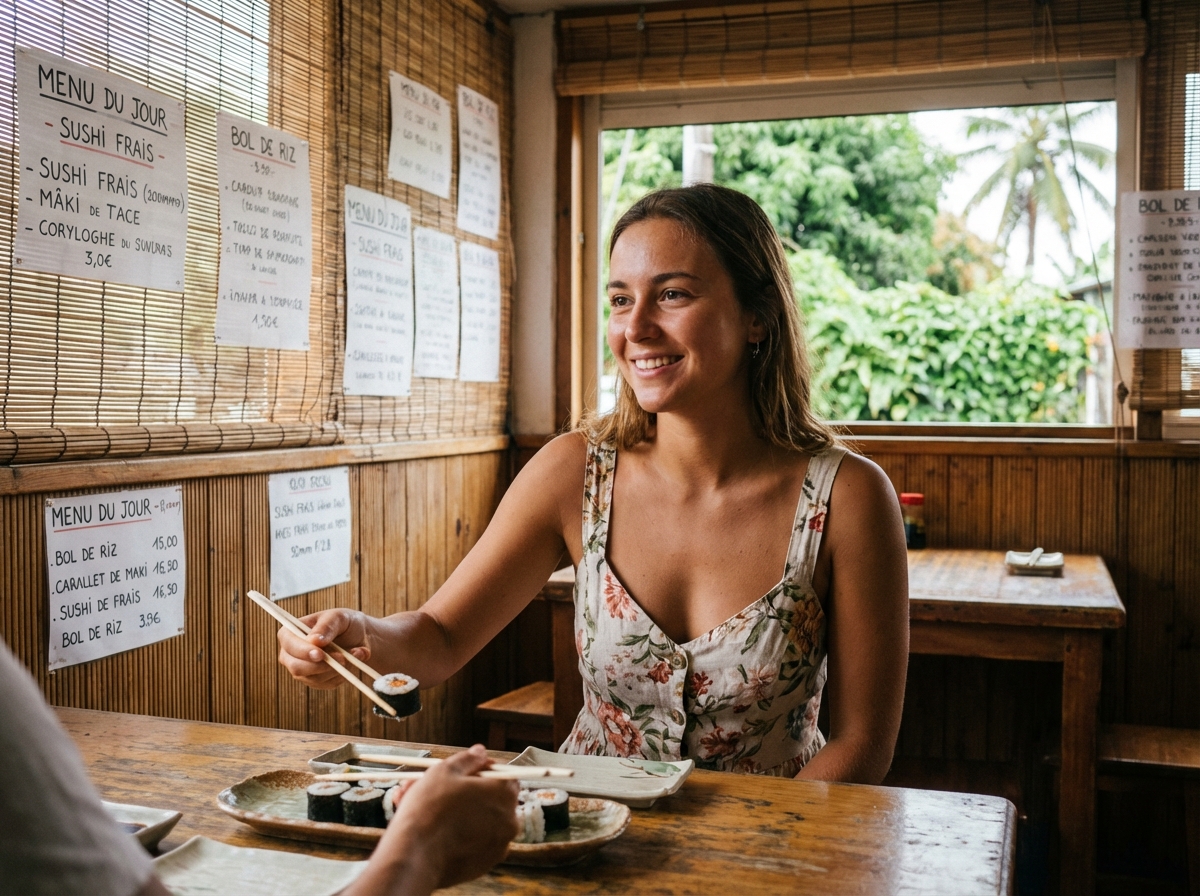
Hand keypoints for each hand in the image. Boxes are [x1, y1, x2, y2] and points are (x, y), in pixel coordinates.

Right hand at [276, 608, 370, 688]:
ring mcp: (302, 670)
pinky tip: (352, 661)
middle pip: (297, 667)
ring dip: (339, 667)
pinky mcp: (316, 681)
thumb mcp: (339, 617)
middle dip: (322, 665)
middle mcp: (290, 654)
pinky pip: (328, 683)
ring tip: (357, 652)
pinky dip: (343, 673)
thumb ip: (326, 626)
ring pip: (315, 678)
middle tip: (344, 658)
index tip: (320, 654)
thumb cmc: (345, 623)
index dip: (302, 651)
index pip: (289, 644)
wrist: (359, 637)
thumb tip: (313, 641)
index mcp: (290, 633)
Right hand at [345, 745, 518, 895]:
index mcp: (504, 793)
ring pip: (480, 821)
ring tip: (428, 809)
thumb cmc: (429, 808)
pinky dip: (461, 836)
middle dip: (466, 793)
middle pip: (491, 799)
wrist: (414, 856)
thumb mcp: (445, 771)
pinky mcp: (485, 865)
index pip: (504, 775)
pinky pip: (475, 843)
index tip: (463, 773)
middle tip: (439, 790)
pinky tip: (436, 831)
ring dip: (459, 813)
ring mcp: (498, 845)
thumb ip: (468, 760)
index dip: (483, 771)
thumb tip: (481, 752)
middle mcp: (509, 820)